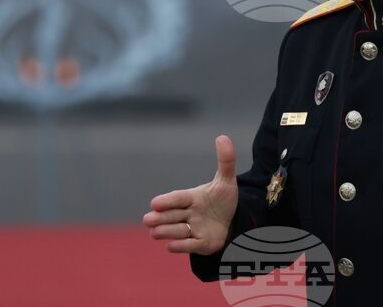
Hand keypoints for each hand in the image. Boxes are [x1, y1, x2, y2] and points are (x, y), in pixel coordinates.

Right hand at [143, 135, 238, 254]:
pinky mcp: (200, 244)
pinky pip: (188, 246)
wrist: (234, 220)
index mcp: (192, 197)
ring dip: (167, 231)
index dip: (167, 200)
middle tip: (148, 219)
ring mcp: (193, 230)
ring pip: (176, 231)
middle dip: (160, 218)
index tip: (155, 203)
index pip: (177, 198)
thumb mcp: (226, 180)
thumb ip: (225, 160)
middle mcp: (188, 214)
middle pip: (171, 216)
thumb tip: (223, 137)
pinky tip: (170, 246)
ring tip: (155, 232)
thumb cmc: (223, 199)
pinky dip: (179, 246)